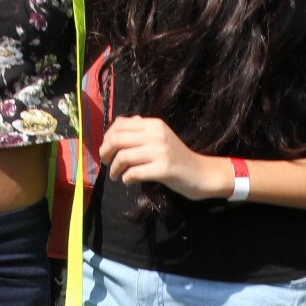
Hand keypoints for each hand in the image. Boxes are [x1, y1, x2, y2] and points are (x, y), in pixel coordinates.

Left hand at [99, 116, 229, 199]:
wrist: (201, 173)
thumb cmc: (177, 157)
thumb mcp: (161, 137)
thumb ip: (142, 130)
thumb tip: (118, 124)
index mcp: (154, 124)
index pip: (120, 124)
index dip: (107, 137)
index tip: (106, 149)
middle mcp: (156, 134)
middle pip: (117, 139)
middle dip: (105, 152)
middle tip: (105, 163)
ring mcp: (160, 152)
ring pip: (123, 157)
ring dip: (114, 169)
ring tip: (115, 176)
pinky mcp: (163, 169)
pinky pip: (134, 173)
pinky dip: (126, 178)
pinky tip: (128, 181)